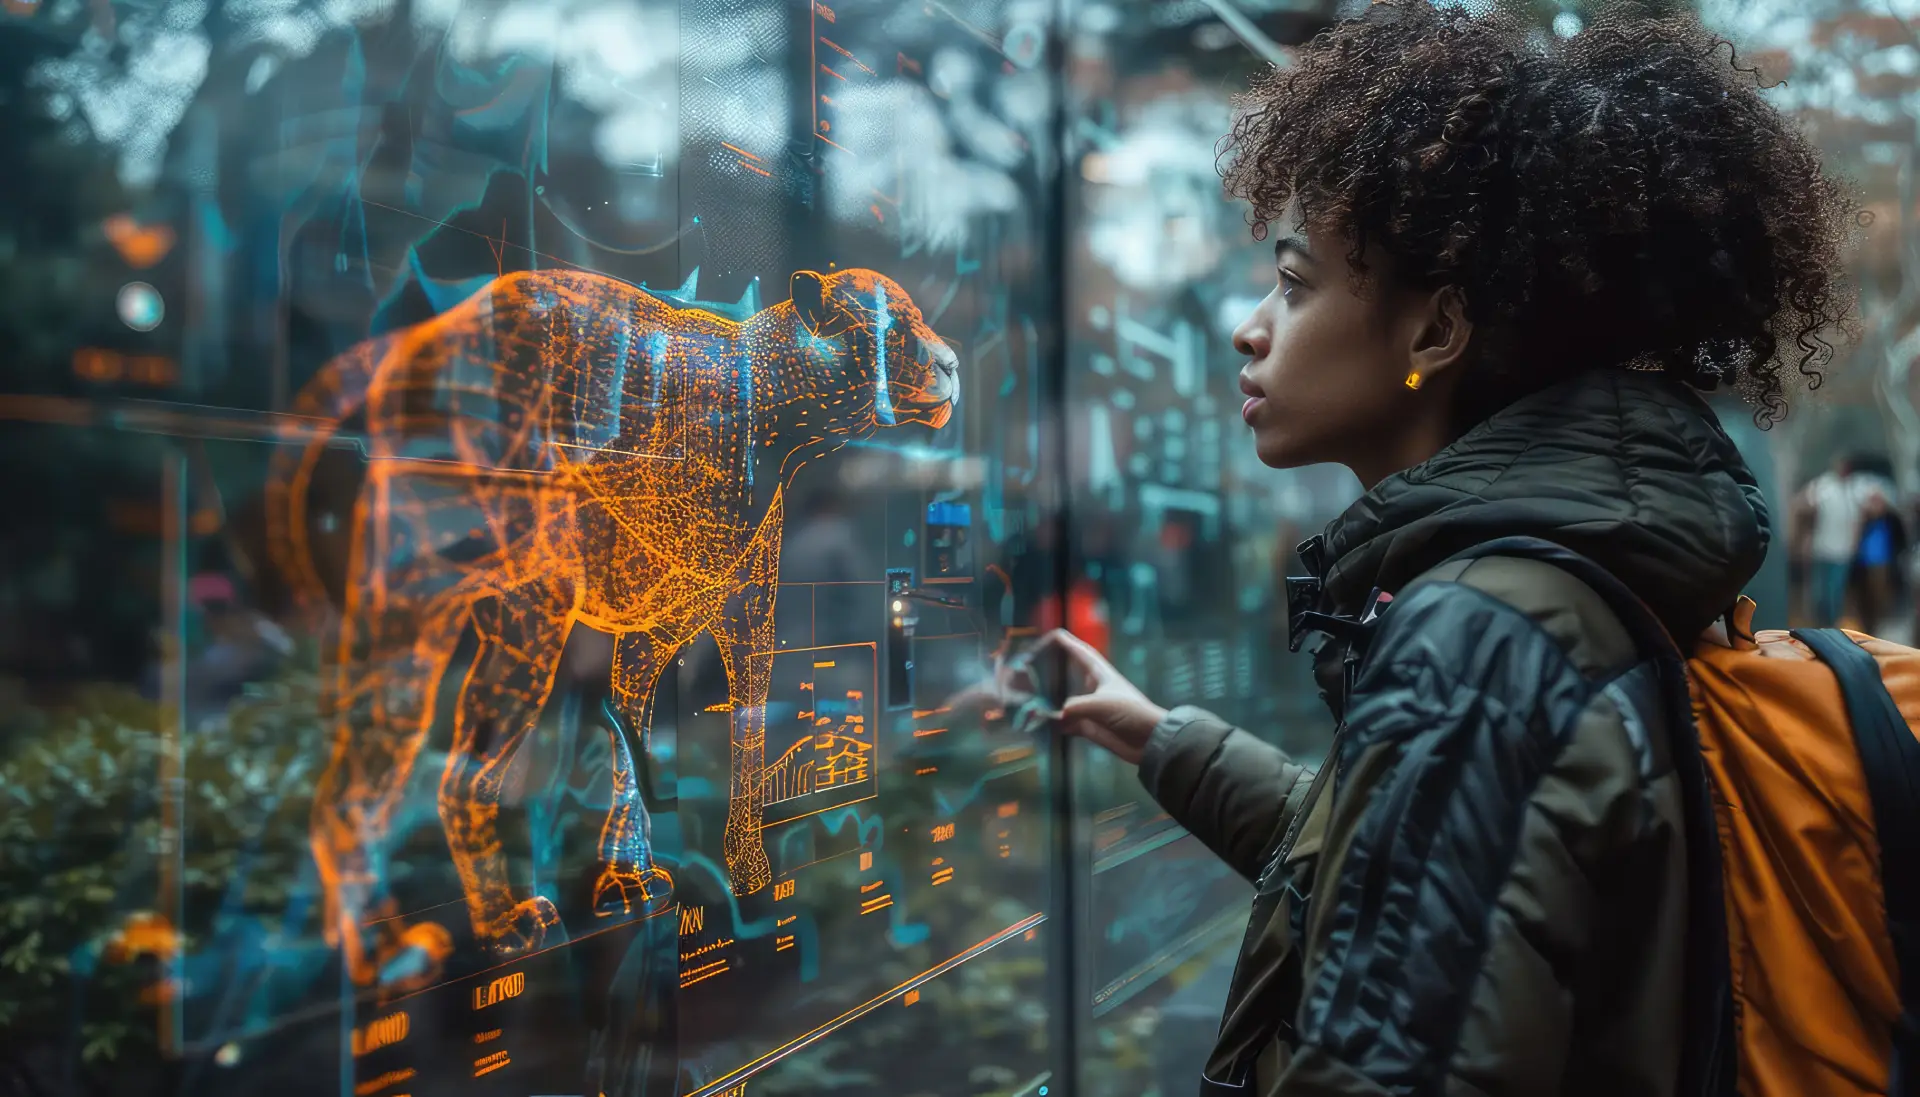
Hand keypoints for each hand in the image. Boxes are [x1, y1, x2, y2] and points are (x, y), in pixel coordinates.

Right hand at [1001, 629, 1167, 764]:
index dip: (1068, 643)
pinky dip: (1054, 724)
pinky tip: (1039, 723)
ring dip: (1048, 700)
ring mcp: (1089, 709)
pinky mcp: (1088, 727)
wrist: (1147, 741)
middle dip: (1053, 670)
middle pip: (1069, 675)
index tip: (1053, 634)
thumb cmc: (1130, 713)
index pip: (1082, 653)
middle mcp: (1093, 689)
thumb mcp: (1102, 704)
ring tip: (1028, 696)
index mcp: (1101, 675)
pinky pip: (1065, 724)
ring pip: (1063, 701)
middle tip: (1032, 666)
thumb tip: (1056, 715)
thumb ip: (1075, 707)